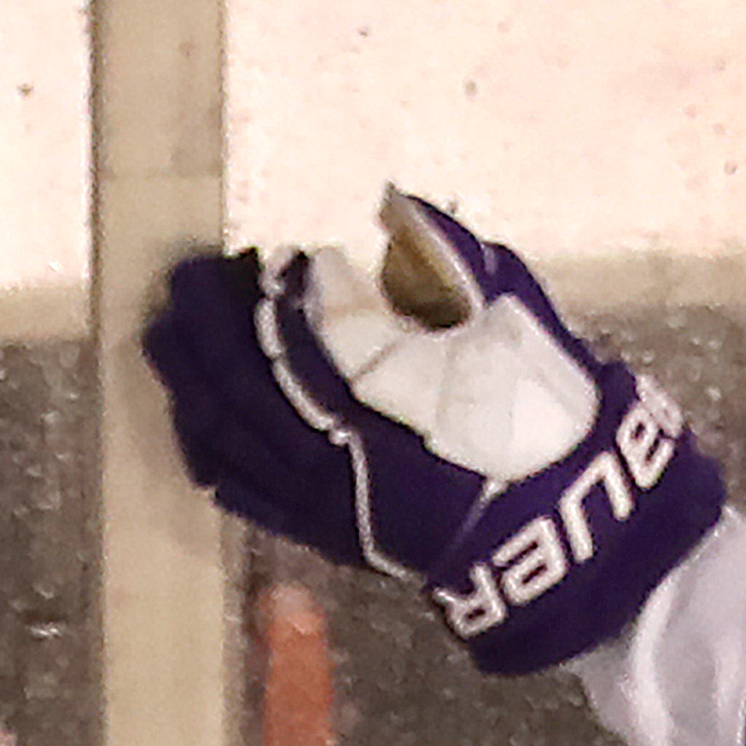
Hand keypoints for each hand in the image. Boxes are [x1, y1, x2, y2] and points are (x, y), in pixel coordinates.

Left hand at [141, 191, 725, 672]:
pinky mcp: (333, 535)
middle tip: (184, 281)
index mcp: (383, 406)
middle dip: (209, 333)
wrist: (578, 532)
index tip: (257, 259)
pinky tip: (192, 429)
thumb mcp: (523, 332)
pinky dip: (211, 459)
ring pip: (234, 442)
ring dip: (193, 388)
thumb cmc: (557, 429)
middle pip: (247, 389)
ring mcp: (330, 502)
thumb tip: (401, 210)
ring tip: (166, 339)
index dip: (266, 301)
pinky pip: (249, 498)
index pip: (294, 345)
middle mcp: (339, 458)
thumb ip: (461, 268)